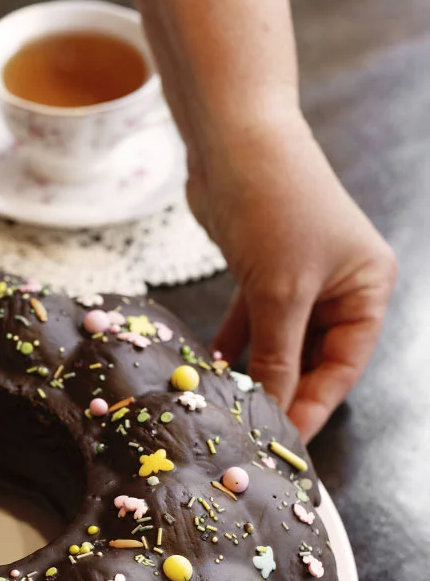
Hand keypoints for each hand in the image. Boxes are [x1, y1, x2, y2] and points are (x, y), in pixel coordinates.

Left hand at [187, 114, 396, 440]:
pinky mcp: (261, 268)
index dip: (314, 405)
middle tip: (249, 431)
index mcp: (368, 288)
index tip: (284, 440)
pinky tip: (212, 369)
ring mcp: (300, 276)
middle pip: (313, 357)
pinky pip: (252, 321)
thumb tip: (271, 411)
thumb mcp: (280, 293)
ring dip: (255, 370)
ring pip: (279, 340)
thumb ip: (277, 357)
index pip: (345, 365)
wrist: (233, 140)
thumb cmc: (274, 206)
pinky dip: (234, 344)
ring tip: (229, 407)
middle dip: (283, 391)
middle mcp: (340, 284)